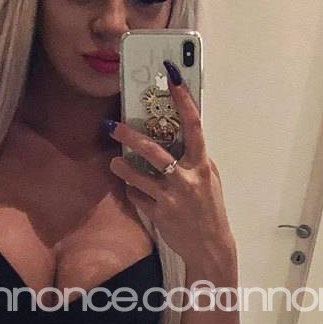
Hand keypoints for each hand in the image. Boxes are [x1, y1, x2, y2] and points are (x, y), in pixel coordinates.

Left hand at [106, 59, 234, 269]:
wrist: (210, 245)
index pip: (194, 125)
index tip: (172, 78)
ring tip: (114, 162)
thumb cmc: (209, 208)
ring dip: (122, 167)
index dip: (184, 100)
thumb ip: (194, 158)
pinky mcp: (158, 214)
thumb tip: (177, 134)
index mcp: (202, 164)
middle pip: (154, 150)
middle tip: (112, 125)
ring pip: (138, 177)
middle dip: (130, 136)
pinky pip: (138, 196)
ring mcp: (171, 198)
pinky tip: (132, 189)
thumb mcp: (208, 178)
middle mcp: (187, 178)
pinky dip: (133, 191)